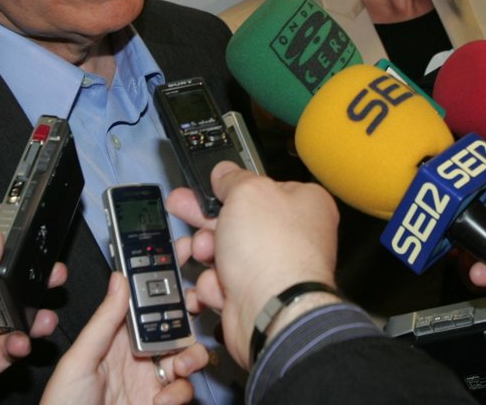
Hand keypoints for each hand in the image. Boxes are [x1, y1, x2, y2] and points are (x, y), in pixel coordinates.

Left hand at [41, 272, 207, 404]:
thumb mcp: (79, 360)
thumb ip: (103, 321)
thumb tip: (119, 280)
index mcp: (115, 338)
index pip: (143, 301)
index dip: (162, 278)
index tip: (180, 255)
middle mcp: (137, 356)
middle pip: (174, 325)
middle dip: (189, 316)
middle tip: (194, 311)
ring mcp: (150, 381)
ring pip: (187, 356)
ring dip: (191, 355)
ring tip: (181, 363)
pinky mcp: (160, 403)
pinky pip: (184, 390)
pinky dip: (179, 392)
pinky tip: (162, 397)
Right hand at [166, 162, 339, 367]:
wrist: (270, 312)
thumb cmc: (273, 251)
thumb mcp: (247, 192)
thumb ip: (233, 179)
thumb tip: (225, 173)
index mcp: (303, 205)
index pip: (263, 188)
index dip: (233, 187)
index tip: (209, 185)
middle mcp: (292, 238)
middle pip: (239, 220)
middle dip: (206, 218)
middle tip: (182, 206)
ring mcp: (272, 269)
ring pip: (224, 252)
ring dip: (206, 251)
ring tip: (204, 251)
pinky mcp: (253, 296)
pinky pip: (221, 283)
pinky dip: (213, 284)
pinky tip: (216, 284)